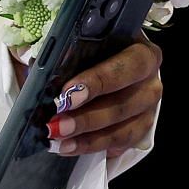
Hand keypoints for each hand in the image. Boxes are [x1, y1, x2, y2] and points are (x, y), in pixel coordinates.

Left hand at [43, 35, 162, 158]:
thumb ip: (63, 49)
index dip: (99, 80)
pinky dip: (95, 147)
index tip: (67, 93)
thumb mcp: (75, 40)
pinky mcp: (142, 127)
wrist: (100, 64)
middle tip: (57, 125)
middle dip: (88, 117)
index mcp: (139, 47)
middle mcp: (150, 78)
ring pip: (125, 128)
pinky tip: (71, 148)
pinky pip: (123, 143)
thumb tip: (38, 68)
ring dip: (89, 138)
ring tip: (59, 142)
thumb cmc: (85, 47)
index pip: (128, 63)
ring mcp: (149, 106)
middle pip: (125, 102)